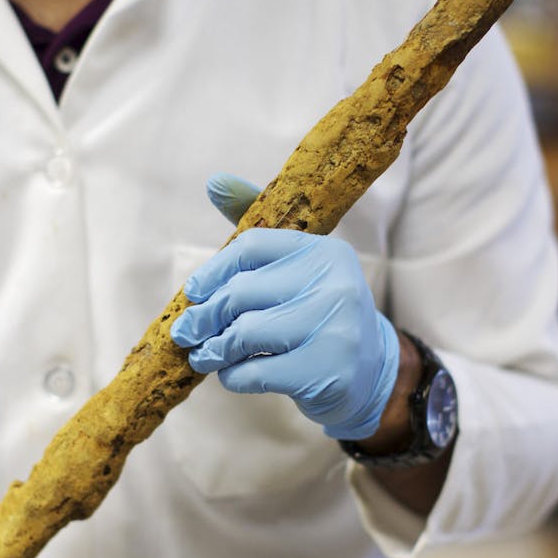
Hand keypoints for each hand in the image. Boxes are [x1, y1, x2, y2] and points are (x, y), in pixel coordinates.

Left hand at [172, 176, 398, 440]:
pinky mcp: (326, 372)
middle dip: (205, 316)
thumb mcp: (299, 272)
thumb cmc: (319, 316)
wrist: (372, 374)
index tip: (193, 293)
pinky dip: (232, 376)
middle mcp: (335, 285)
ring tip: (204, 356)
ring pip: (245, 333)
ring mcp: (334, 329)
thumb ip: (258, 237)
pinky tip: (231, 374)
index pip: (251, 247)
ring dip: (214, 349)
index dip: (213, 270)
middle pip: (242, 292)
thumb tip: (213, 181)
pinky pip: (255, 372)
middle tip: (186, 333)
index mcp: (326, 252)